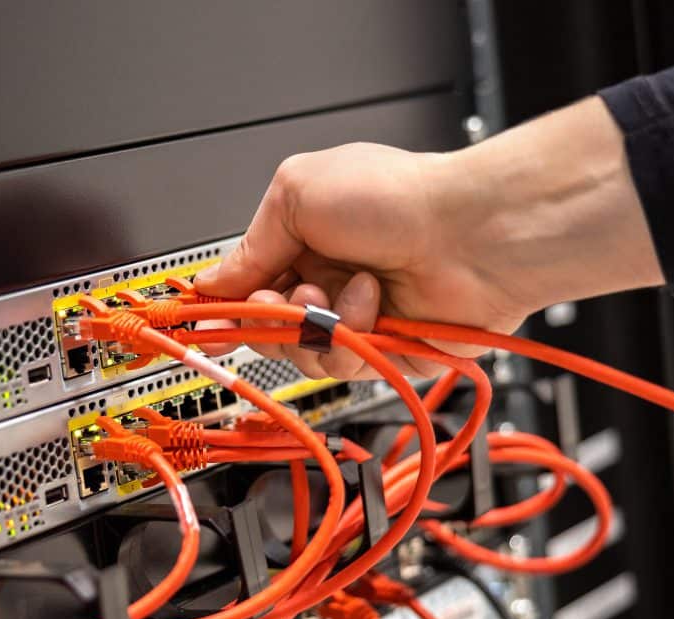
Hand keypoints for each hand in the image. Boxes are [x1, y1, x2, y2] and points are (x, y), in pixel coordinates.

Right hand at [195, 98, 662, 378]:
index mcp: (303, 239)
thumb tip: (212, 280)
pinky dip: (351, 335)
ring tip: (338, 291)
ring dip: (313, 323)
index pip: (247, 284)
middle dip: (267, 315)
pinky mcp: (382, 353)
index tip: (203, 321)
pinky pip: (341, 368)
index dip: (224, 305)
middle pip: (268, 326)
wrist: (470, 234)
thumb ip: (249, 245)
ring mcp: (355, 319)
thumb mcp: (297, 194)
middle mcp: (327, 280)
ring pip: (301, 352)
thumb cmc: (396, 197)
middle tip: (277, 300)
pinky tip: (372, 302)